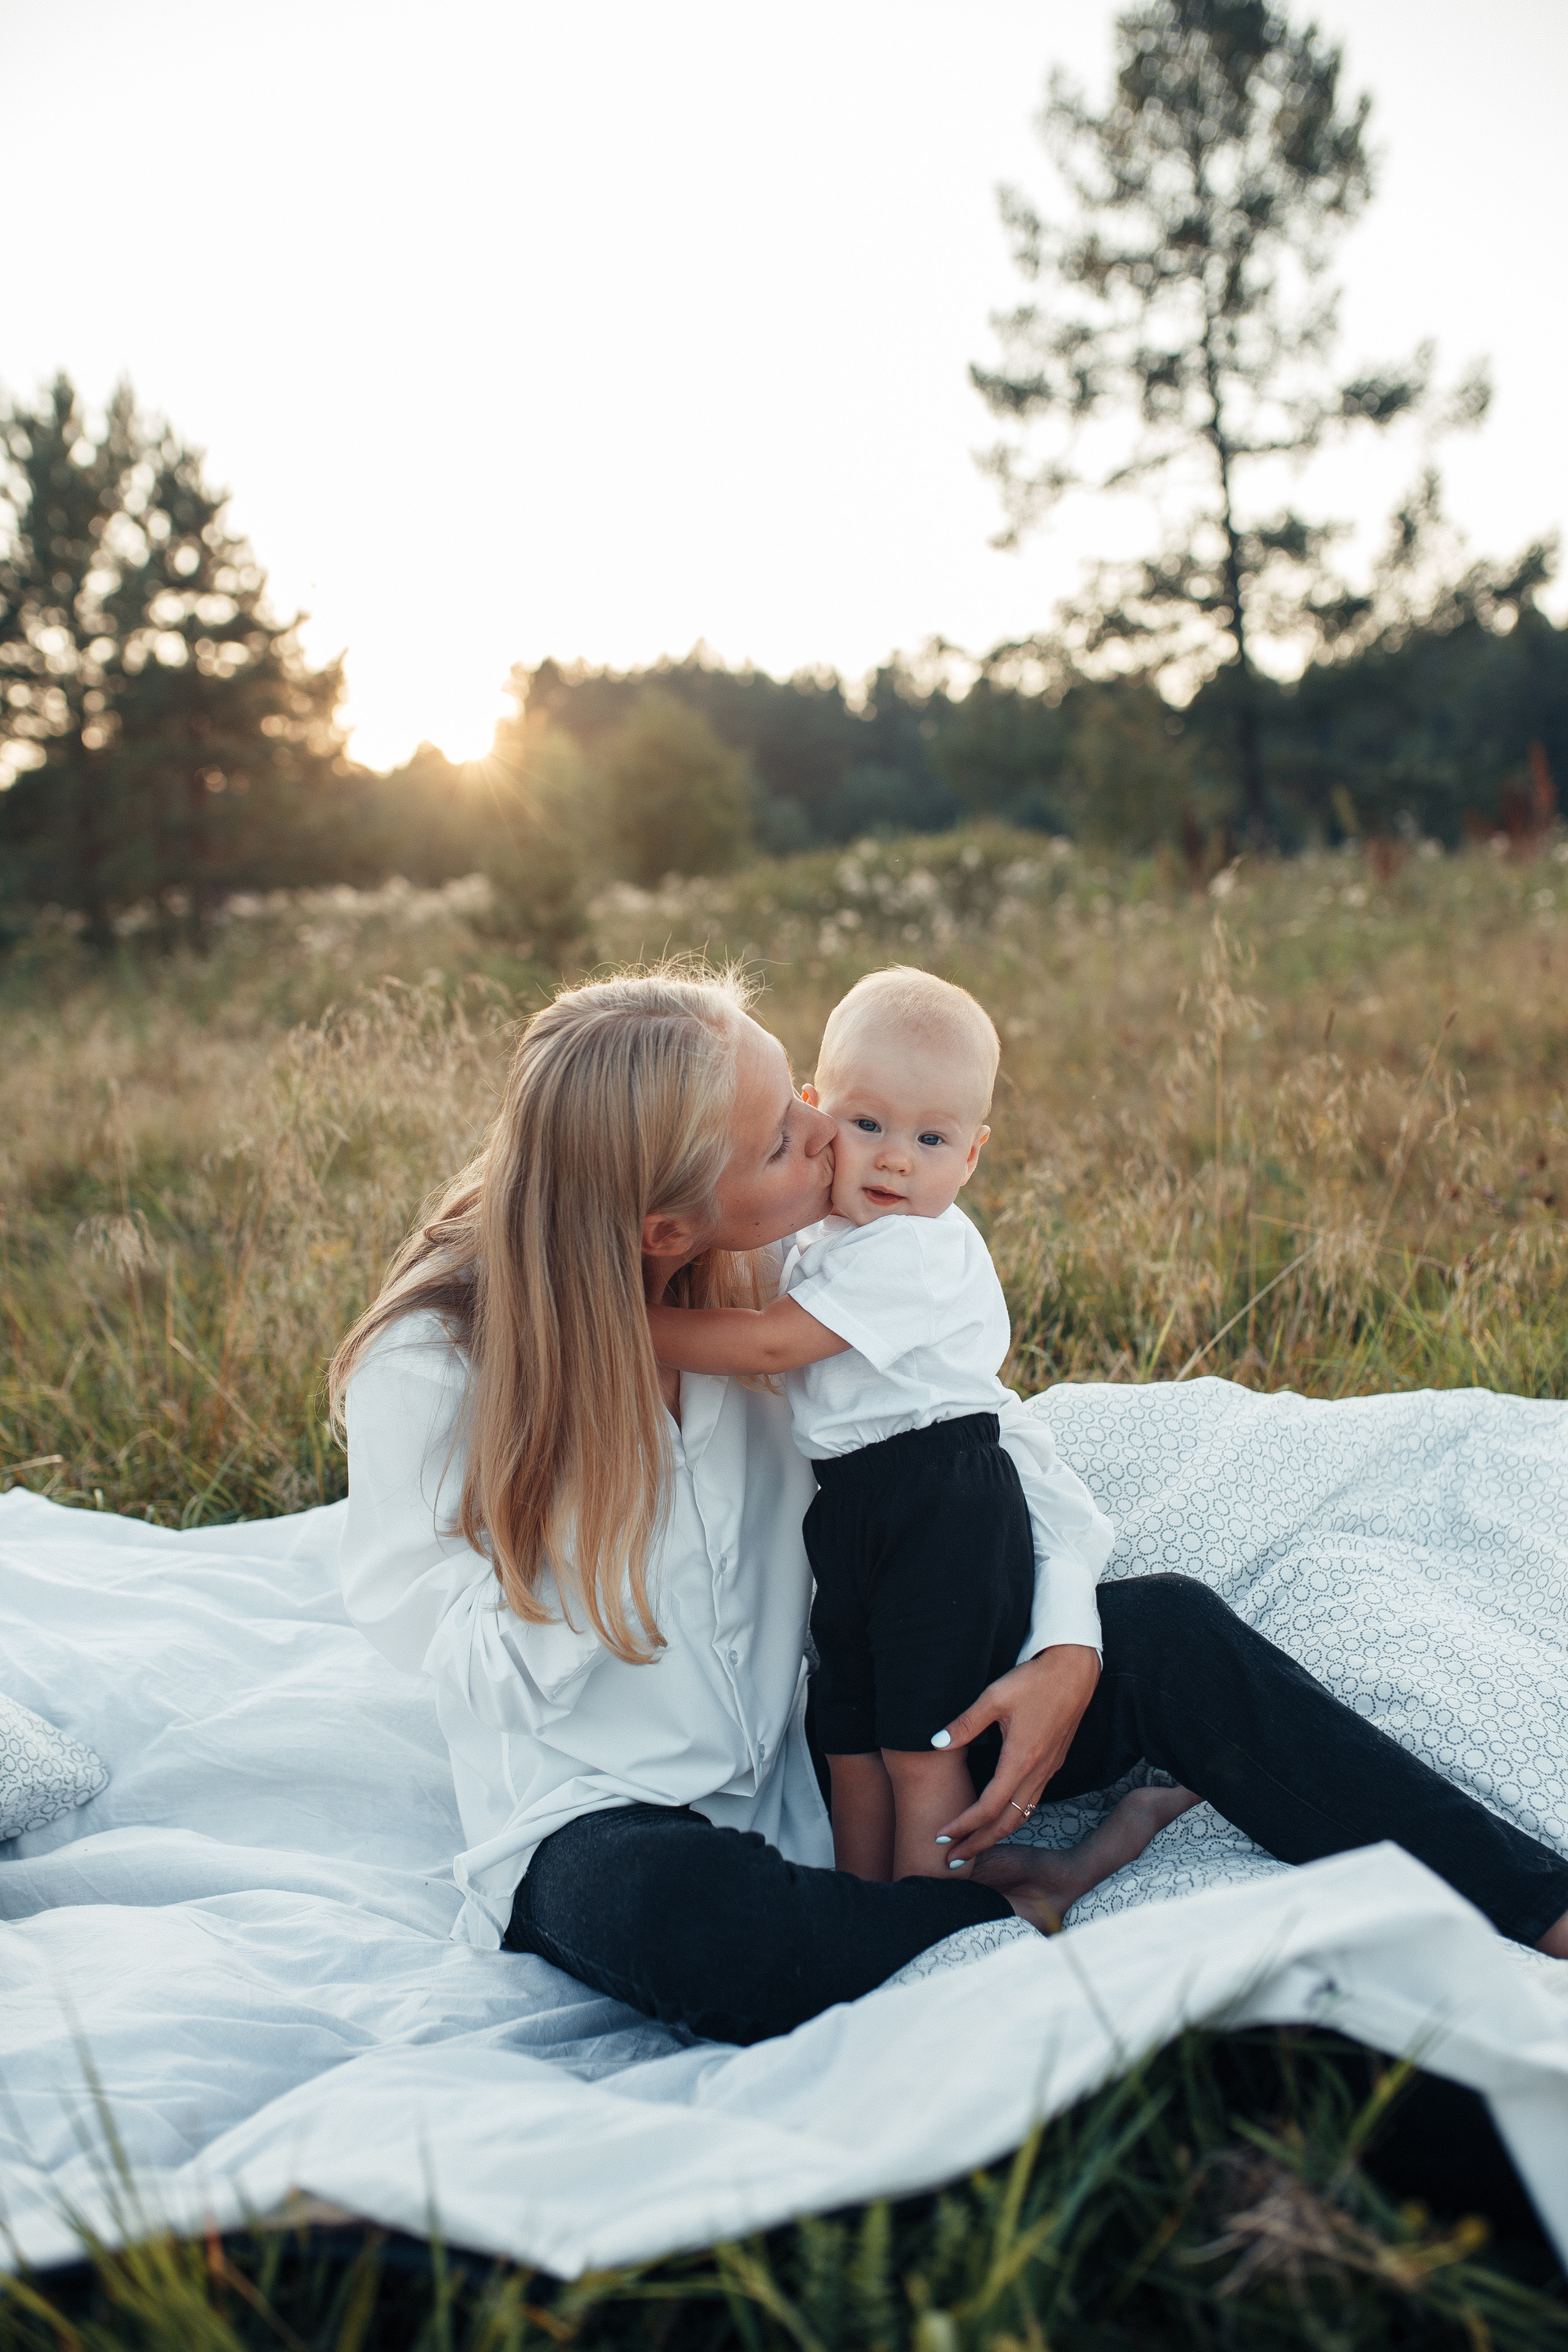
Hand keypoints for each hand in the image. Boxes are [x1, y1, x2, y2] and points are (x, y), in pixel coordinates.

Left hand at [933, 1644, 1100, 1861]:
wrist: (1075, 1671)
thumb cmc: (1034, 1680)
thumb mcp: (994, 1697)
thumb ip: (965, 1723)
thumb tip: (935, 1742)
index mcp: (1020, 1759)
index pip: (988, 1807)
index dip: (964, 1826)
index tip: (941, 1837)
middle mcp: (1037, 1772)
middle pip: (1006, 1823)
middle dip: (978, 1844)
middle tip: (952, 1860)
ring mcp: (1048, 1770)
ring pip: (1021, 1817)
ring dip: (995, 1835)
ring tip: (972, 1846)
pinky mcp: (1053, 1764)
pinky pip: (1032, 1803)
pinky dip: (1012, 1820)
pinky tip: (999, 1818)